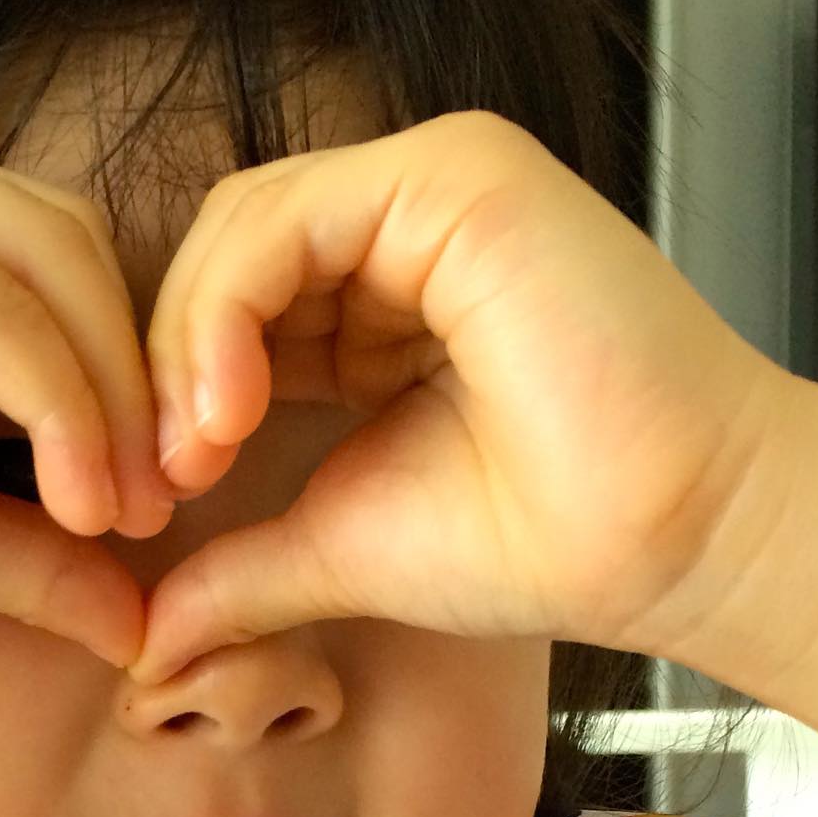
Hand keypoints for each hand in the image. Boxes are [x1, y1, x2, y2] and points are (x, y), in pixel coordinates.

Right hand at [0, 117, 178, 666]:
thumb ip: (35, 547)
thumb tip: (142, 622)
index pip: (58, 257)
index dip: (127, 371)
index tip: (147, 506)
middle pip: (71, 239)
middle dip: (140, 376)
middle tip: (157, 506)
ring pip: (48, 254)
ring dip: (110, 393)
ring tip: (115, 516)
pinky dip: (57, 399)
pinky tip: (70, 499)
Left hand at [131, 110, 793, 681]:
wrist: (670, 543)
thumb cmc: (545, 541)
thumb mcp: (345, 546)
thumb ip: (243, 569)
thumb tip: (147, 638)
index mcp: (386, 295)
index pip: (232, 302)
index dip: (174, 395)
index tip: (158, 502)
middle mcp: (409, 226)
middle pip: (224, 254)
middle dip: (165, 370)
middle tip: (158, 483)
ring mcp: (435, 189)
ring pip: (244, 227)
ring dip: (189, 344)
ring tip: (197, 455)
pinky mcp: (456, 177)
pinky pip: (289, 217)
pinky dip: (229, 309)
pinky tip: (229, 409)